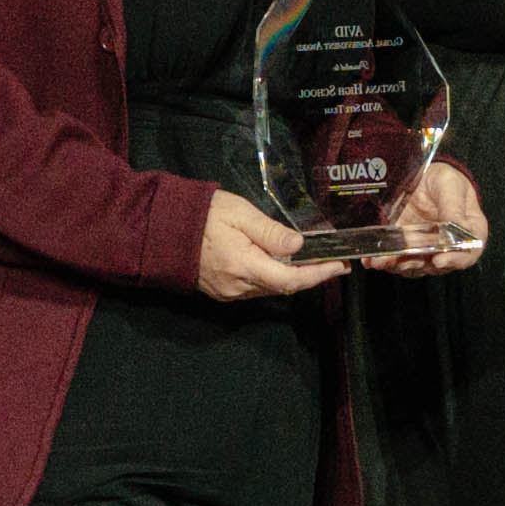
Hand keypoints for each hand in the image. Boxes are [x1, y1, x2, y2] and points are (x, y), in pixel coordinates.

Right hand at [194, 189, 346, 302]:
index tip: (340, 267)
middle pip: (283, 287)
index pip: (291, 280)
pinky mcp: (223, 292)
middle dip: (310, 276)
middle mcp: (238, 286)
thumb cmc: (202, 215)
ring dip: (292, 277)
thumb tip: (299, 246)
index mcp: (244, 266)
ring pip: (270, 289)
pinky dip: (273, 277)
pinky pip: (255, 288)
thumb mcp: (240, 213)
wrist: (164, 230)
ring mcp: (229, 292)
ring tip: (312, 260)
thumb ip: (270, 232)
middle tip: (333, 261)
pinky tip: (280, 264)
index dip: (318, 275)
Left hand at [362, 157, 493, 275]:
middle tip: (402, 260)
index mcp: (469, 231)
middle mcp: (449, 246)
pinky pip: (397, 260)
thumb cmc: (443, 179)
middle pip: (437, 264)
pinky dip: (385, 261)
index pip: (468, 253)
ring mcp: (426, 248)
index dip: (455, 260)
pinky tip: (372, 259)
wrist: (420, 175)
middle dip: (417, 264)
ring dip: (397, 265)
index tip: (439, 260)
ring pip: (415, 265)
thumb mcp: (450, 184)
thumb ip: (453, 205)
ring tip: (381, 260)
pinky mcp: (406, 247)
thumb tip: (456, 225)